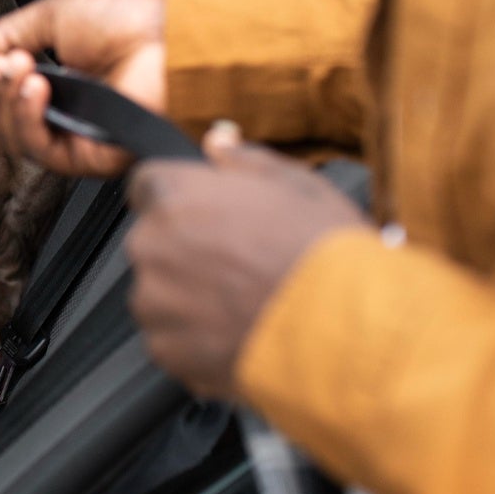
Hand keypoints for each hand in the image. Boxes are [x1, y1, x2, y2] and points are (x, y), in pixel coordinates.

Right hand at [0, 0, 165, 175]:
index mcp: (60, 80)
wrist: (174, 39)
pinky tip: (36, 90)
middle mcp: (66, 112)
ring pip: (16, 139)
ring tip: (20, 68)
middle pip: (2, 123)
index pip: (5, 103)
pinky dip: (28, 120)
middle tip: (2, 63)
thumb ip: (6, 35)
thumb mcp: (54, 13)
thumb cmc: (132, 21)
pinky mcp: (90, 156)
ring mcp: (77, 135)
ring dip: (5, 102)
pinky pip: (42, 151)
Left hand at [125, 123, 367, 397]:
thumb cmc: (324, 256)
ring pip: (159, 293)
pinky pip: (170, 340)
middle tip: (240, 263)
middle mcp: (152, 246)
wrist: (346, 333)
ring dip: (188, 297)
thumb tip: (217, 142)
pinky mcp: (167, 351)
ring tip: (245, 303)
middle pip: (153, 241)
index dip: (182, 200)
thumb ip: (244, 159)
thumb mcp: (297, 184)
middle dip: (186, 250)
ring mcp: (154, 302)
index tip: (209, 216)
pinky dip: (196, 341)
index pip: (148, 184)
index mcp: (174, 196)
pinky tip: (241, 334)